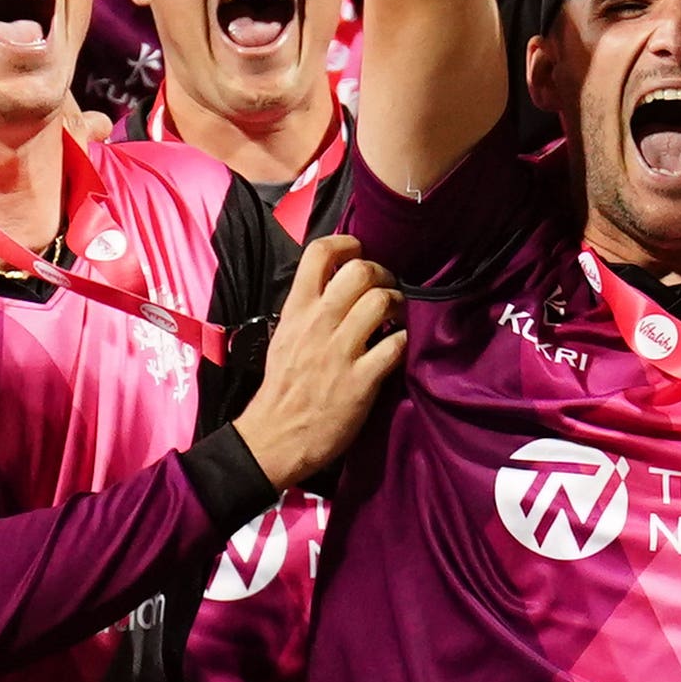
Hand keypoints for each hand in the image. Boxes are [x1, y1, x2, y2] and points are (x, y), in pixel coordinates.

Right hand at [233, 233, 407, 488]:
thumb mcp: (284, 337)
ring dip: (398, 304)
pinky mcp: (361, 380)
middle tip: (385, 288)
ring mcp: (340, 351)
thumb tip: (335, 285)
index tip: (358, 251)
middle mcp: (318, 324)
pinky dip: (405, 340)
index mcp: (296, 311)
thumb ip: (307, 309)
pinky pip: (396, 344)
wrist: (275, 438)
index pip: (318, 253)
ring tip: (396, 317)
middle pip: (359, 270)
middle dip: (382, 273)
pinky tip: (399, 346)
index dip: (346, 243)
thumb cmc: (283, 387)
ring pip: (381, 301)